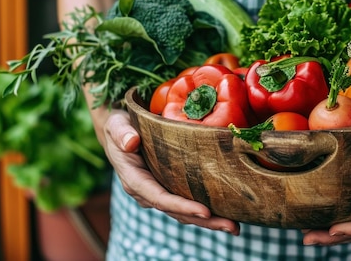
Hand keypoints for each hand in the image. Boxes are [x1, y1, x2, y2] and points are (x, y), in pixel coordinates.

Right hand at [102, 109, 240, 234]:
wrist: (120, 132)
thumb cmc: (119, 127)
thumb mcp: (116, 125)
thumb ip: (121, 133)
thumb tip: (131, 142)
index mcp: (135, 179)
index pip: (160, 198)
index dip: (182, 206)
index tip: (205, 211)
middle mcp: (147, 192)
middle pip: (177, 212)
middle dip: (204, 221)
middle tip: (232, 227)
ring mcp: (158, 192)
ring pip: (184, 213)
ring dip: (209, 221)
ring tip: (234, 226)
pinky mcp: (169, 188)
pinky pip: (187, 204)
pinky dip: (206, 212)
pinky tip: (226, 213)